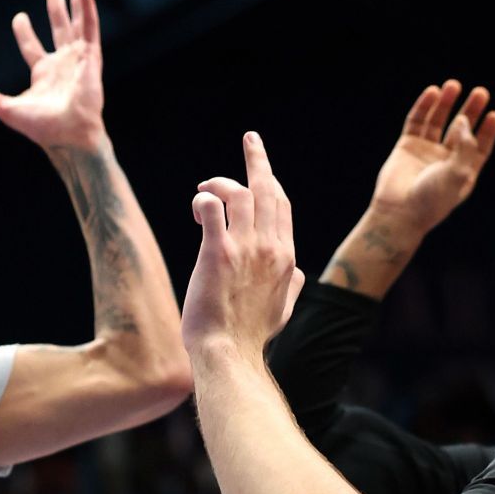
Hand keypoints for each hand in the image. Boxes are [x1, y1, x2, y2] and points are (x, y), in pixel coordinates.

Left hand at [0, 0, 106, 150]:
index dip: (25, 32)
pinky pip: (90, 26)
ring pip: (77, 24)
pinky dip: (88, 5)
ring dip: (78, 3)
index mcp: (44, 75)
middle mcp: (62, 64)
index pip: (32, 48)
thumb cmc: (42, 128)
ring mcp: (78, 59)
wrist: (68, 134)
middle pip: (58, 31)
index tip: (20, 17)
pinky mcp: (91, 56)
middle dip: (56, 11)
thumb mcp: (7, 109)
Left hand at [182, 133, 305, 354]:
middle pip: (268, 189)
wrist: (229, 354)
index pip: (282, 205)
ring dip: (220, 181)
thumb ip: (291, 285)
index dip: (271, 180)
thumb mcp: (282, 309)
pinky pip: (213, 209)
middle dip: (258, 159)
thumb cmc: (250, 335)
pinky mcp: (217, 254)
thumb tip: (297, 272)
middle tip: (250, 139)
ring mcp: (245, 249)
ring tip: (203, 187)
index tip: (262, 165)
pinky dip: (205, 198)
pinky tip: (197, 203)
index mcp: (286, 257)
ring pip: (241, 192)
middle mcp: (270, 247)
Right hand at [366, 80, 494, 234]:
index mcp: (463, 170)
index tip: (494, 114)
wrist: (400, 211)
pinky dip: (424, 107)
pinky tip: (432, 93)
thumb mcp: (458, 173)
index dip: (487, 131)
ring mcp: (425, 151)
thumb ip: (465, 145)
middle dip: (471, 111)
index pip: (479, 146)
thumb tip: (463, 120)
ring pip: (438, 122)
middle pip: (461, 129)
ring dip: (446, 103)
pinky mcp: (406, 146)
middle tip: (481, 92)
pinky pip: (417, 122)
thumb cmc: (433, 199)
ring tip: (452, 85)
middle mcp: (445, 159)